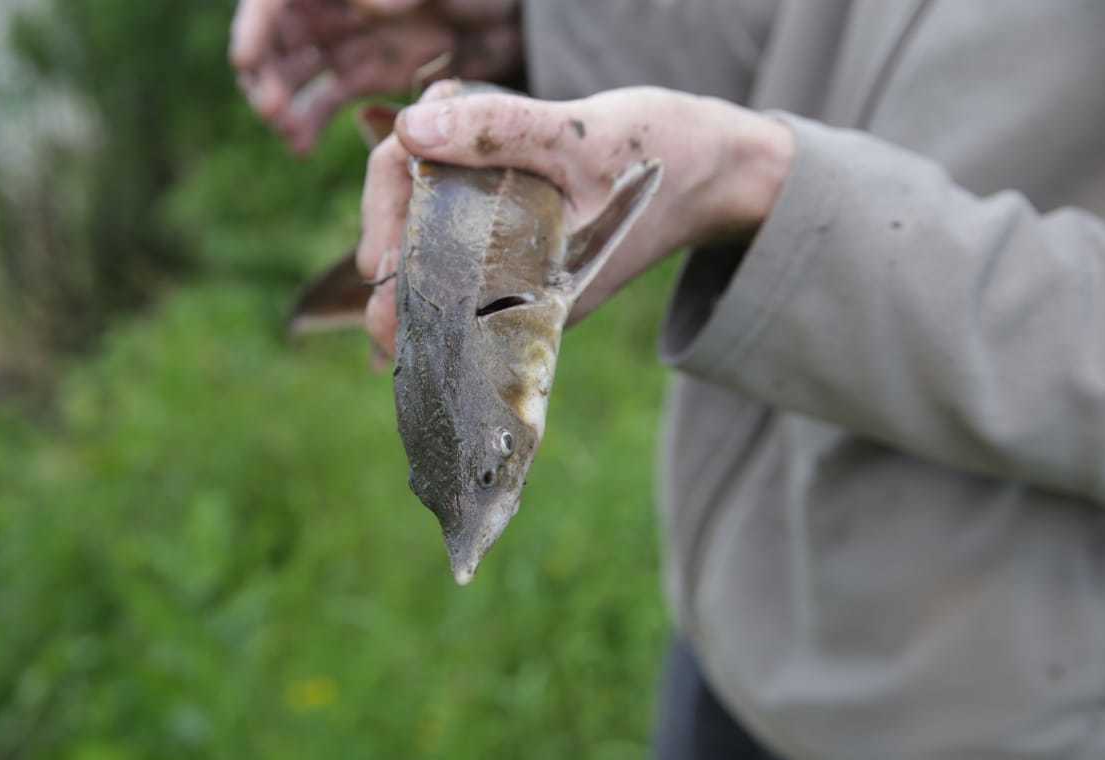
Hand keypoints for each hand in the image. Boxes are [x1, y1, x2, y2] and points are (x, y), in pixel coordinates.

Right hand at [230, 0, 521, 152]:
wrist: (528, 8)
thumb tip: (367, 3)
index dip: (255, 25)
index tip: (246, 60)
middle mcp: (341, 1)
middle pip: (279, 34)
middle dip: (265, 71)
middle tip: (272, 111)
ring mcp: (357, 36)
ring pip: (299, 71)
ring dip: (282, 101)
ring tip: (288, 135)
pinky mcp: (378, 70)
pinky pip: (329, 97)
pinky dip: (309, 120)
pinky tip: (301, 146)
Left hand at [359, 82, 795, 356]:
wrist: (719, 169)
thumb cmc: (661, 153)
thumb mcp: (579, 137)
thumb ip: (495, 131)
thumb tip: (408, 128)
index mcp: (524, 297)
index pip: (418, 294)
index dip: (385, 240)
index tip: (393, 172)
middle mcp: (510, 300)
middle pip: (411, 265)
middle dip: (397, 194)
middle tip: (422, 120)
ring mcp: (512, 276)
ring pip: (426, 242)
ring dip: (417, 179)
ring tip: (442, 114)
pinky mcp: (518, 249)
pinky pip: (454, 226)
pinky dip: (441, 181)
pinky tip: (453, 126)